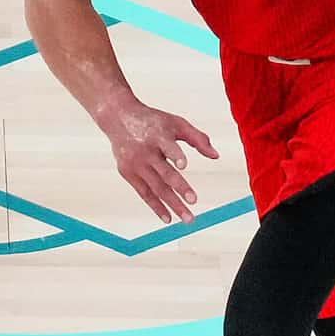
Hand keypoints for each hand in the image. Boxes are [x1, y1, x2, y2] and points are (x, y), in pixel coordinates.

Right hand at [97, 99, 219, 223]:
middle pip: (164, 173)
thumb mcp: (176, 123)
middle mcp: (145, 151)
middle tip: (194, 202)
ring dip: (172, 204)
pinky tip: (168, 218)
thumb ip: (197, 138)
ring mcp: (135, 163)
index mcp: (158, 135)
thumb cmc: (153, 122)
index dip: (175, 155)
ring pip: (156, 188)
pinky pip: (144, 193)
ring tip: (187, 218)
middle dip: (180, 188)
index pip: (168, 147)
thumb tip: (216, 156)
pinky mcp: (127, 173)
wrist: (118, 117)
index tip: (183, 164)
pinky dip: (156, 207)